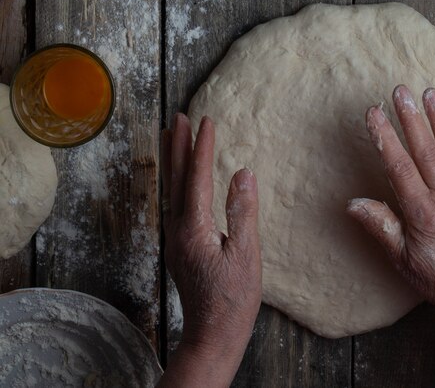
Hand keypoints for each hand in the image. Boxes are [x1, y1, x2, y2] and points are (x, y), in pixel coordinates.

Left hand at [161, 114, 261, 372]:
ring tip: (171, 136)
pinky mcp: (180, 244)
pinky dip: (176, 179)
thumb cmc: (233, 298)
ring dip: (172, 160)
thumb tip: (243, 172)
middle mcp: (178, 229)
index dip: (202, 147)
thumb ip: (243, 211)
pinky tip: (180, 177)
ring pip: (171, 188)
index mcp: (195, 227)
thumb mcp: (245, 254)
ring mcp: (176, 237)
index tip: (206, 121)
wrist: (213, 334)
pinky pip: (175, 201)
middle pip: (175, 178)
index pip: (197, 177)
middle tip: (178, 117)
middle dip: (176, 146)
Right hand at [347, 85, 434, 318]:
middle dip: (411, 117)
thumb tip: (353, 203)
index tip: (374, 113)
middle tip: (400, 91)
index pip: (399, 166)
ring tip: (429, 92)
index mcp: (423, 211)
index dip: (385, 137)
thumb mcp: (402, 258)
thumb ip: (380, 227)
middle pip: (426, 149)